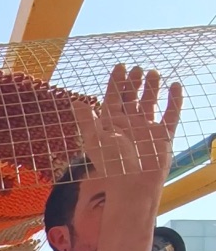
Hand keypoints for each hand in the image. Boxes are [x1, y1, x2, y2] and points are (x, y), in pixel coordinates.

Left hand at [73, 65, 182, 203]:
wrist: (133, 184)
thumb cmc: (112, 164)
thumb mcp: (95, 141)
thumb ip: (87, 121)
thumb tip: (75, 102)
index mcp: (112, 123)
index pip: (114, 97)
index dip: (116, 82)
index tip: (120, 66)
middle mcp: (129, 123)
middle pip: (132, 96)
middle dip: (134, 82)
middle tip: (138, 69)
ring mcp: (147, 127)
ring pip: (150, 101)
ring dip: (152, 87)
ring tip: (153, 73)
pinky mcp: (163, 134)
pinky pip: (171, 113)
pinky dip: (174, 100)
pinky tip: (175, 86)